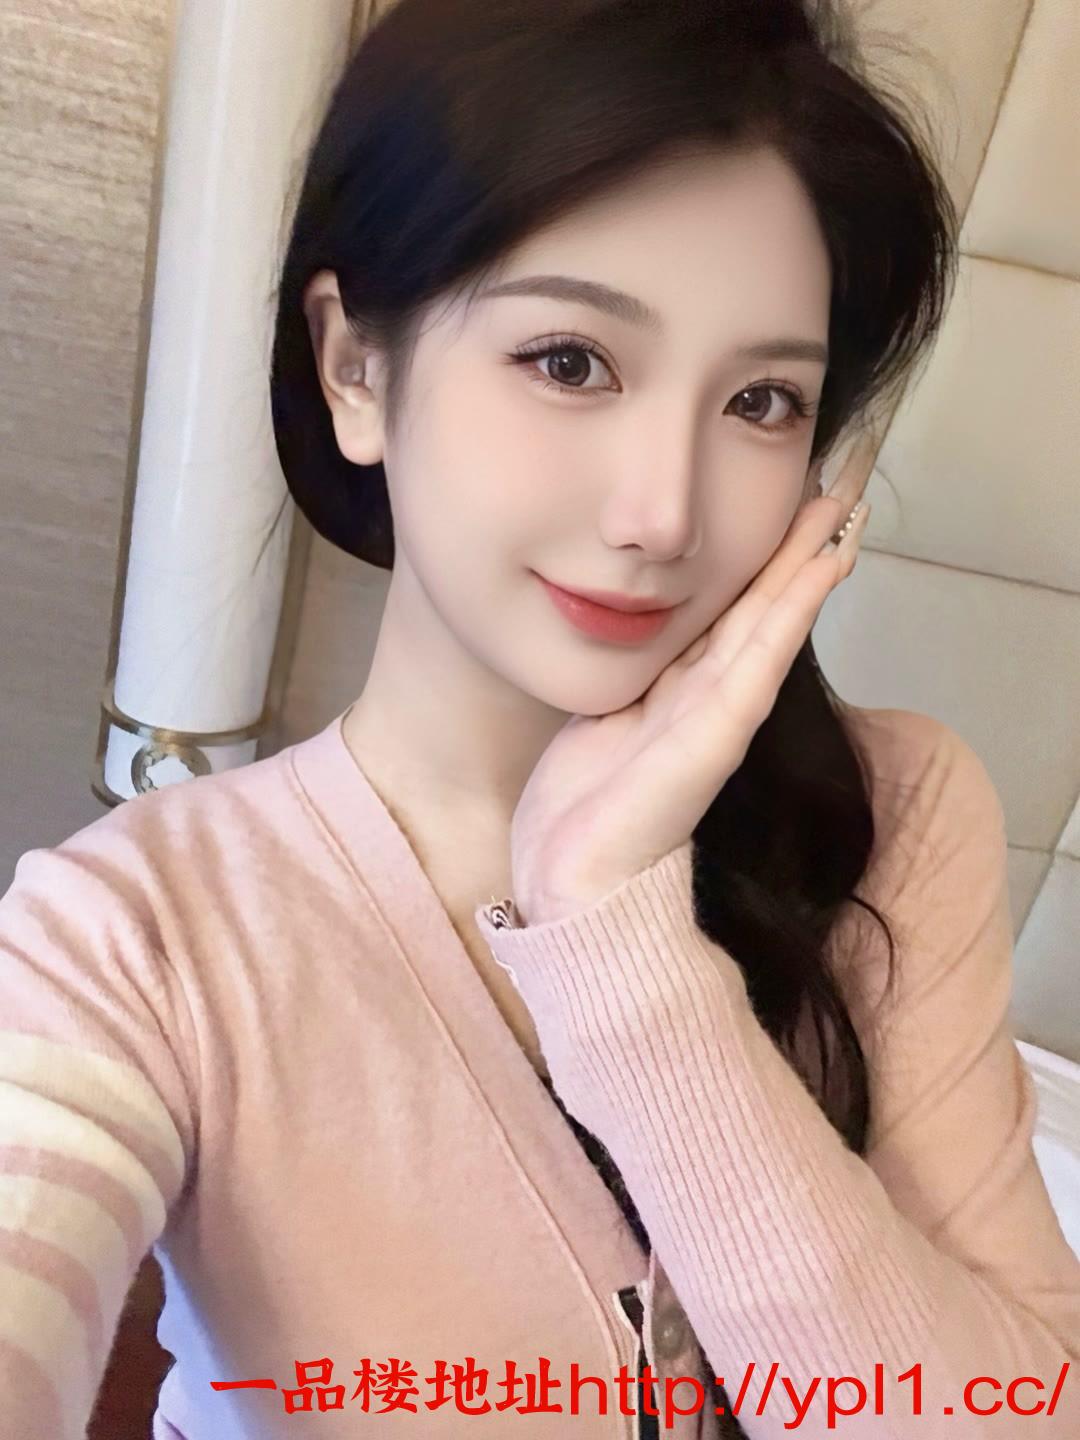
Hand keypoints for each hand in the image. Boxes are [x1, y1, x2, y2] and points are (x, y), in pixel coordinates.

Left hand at [509, 436, 875, 923]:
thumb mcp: (598, 720)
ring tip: (839, 513)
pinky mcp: (713, 738)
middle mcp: (706, 702)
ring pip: (769, 625)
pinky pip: (758, 660)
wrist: (571, 882)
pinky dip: (792, 611)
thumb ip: (622, 685)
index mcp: (676, 696)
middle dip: (794, 553)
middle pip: (759, 611)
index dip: (758, 565)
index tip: (782, 510)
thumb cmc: (579, 811)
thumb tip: (614, 634)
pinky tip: (820, 569)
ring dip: (806, 568)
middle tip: (832, 490)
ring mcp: (716, 719)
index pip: (728, 617)